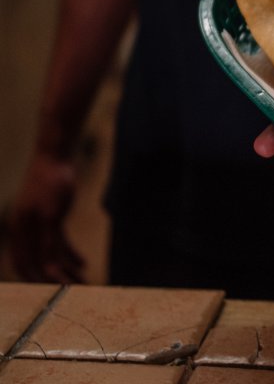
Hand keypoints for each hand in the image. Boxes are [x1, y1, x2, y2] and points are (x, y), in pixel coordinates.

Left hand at [8, 151, 84, 282]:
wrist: (52, 159)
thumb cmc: (45, 183)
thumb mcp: (35, 207)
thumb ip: (34, 226)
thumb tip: (42, 246)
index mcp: (15, 227)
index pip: (20, 263)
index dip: (33, 279)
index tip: (48, 288)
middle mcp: (21, 228)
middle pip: (34, 265)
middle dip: (51, 282)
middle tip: (66, 291)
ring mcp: (36, 222)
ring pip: (50, 258)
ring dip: (66, 274)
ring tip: (81, 282)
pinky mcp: (52, 216)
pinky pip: (61, 245)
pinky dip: (72, 257)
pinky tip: (82, 263)